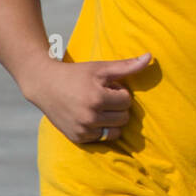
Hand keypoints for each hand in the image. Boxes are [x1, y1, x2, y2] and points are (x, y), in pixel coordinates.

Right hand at [26, 52, 151, 144]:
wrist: (44, 85)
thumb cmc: (76, 74)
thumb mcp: (101, 68)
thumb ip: (127, 66)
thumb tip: (150, 57)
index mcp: (97, 99)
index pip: (126, 101)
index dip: (119, 92)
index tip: (106, 87)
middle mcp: (89, 117)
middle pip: (123, 117)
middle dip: (117, 107)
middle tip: (101, 97)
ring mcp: (82, 130)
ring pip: (115, 131)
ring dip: (111, 120)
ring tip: (98, 108)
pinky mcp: (77, 138)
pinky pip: (102, 138)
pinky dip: (101, 129)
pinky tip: (90, 117)